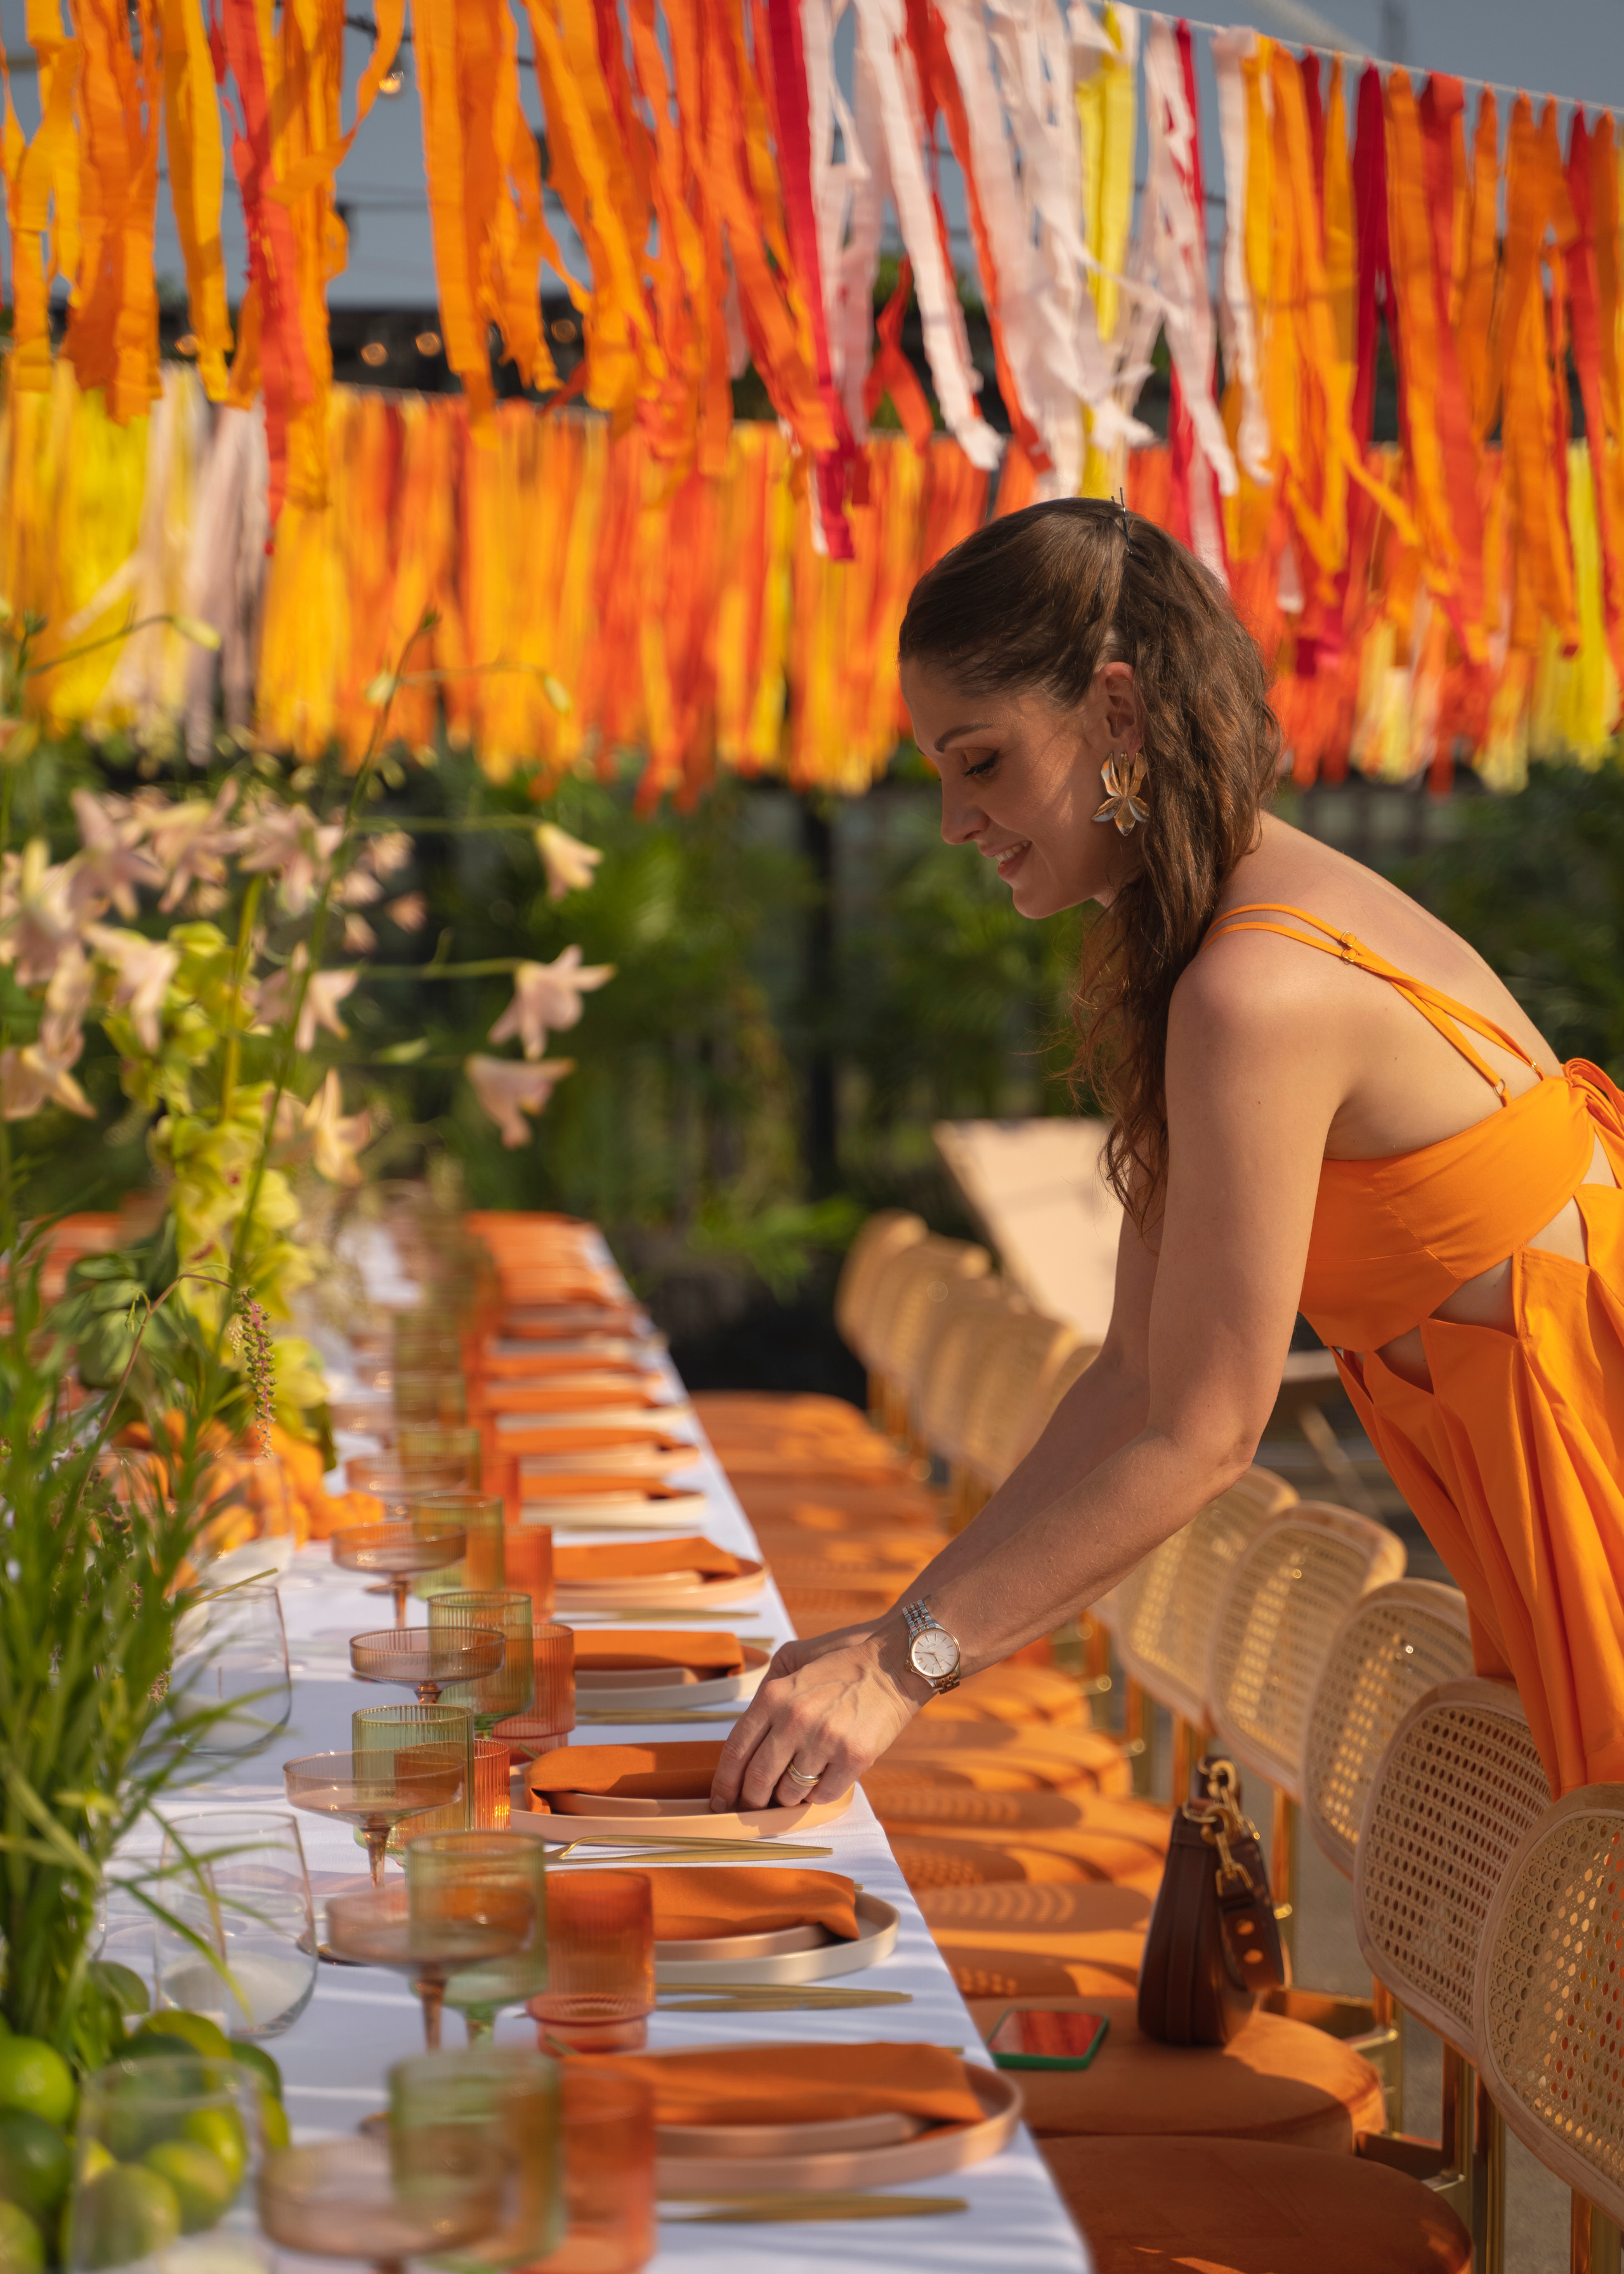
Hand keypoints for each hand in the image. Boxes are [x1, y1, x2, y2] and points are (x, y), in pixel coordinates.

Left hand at [709, 1620, 927, 1811]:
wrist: (895, 1661)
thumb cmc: (842, 1659)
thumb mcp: (793, 1657)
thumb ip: (767, 1688)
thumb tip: (750, 1729)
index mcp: (774, 1695)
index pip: (734, 1751)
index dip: (724, 1783)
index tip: (721, 1800)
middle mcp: (794, 1719)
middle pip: (757, 1780)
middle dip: (750, 1802)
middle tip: (752, 1808)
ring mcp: (825, 1739)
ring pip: (790, 1793)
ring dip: (788, 1797)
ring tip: (795, 1788)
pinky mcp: (854, 1757)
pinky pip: (823, 1795)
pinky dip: (819, 1795)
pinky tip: (823, 1779)